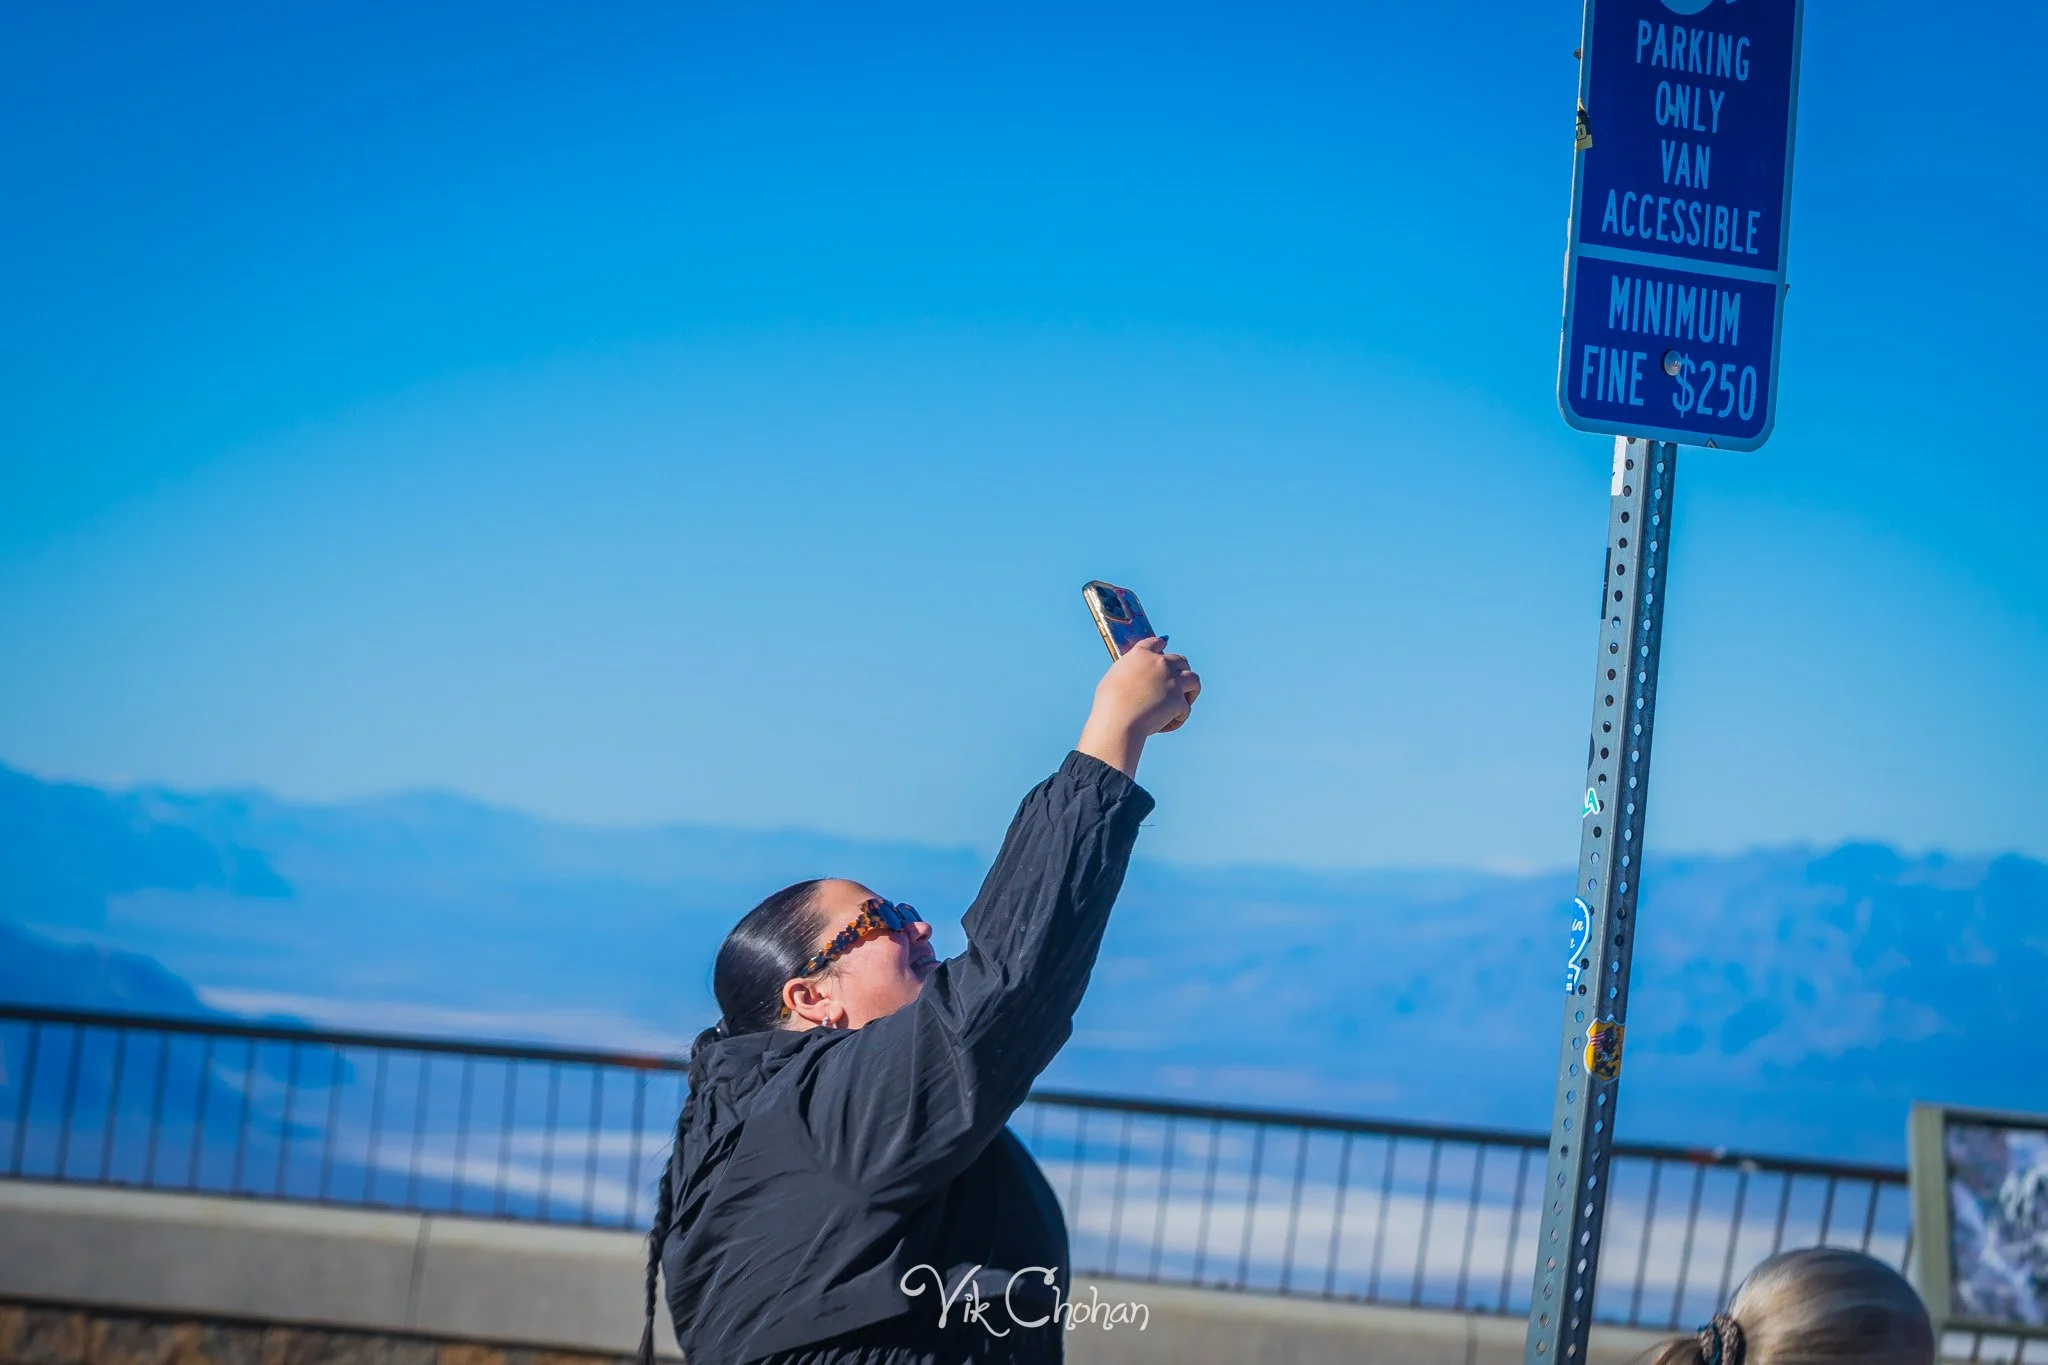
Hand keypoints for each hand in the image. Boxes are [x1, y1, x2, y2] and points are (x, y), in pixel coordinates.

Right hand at [1076, 638, 1200, 776]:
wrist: (1118, 721)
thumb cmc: (1109, 704)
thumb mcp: (1114, 678)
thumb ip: (1130, 672)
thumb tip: (1137, 678)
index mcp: (1140, 655)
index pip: (1155, 642)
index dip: (1161, 643)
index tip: (1164, 643)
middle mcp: (1160, 663)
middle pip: (1181, 661)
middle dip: (1181, 671)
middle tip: (1177, 683)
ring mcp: (1172, 681)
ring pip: (1194, 680)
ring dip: (1191, 691)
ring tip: (1184, 701)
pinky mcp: (1179, 701)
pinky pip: (1185, 709)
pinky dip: (1177, 719)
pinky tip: (1164, 725)